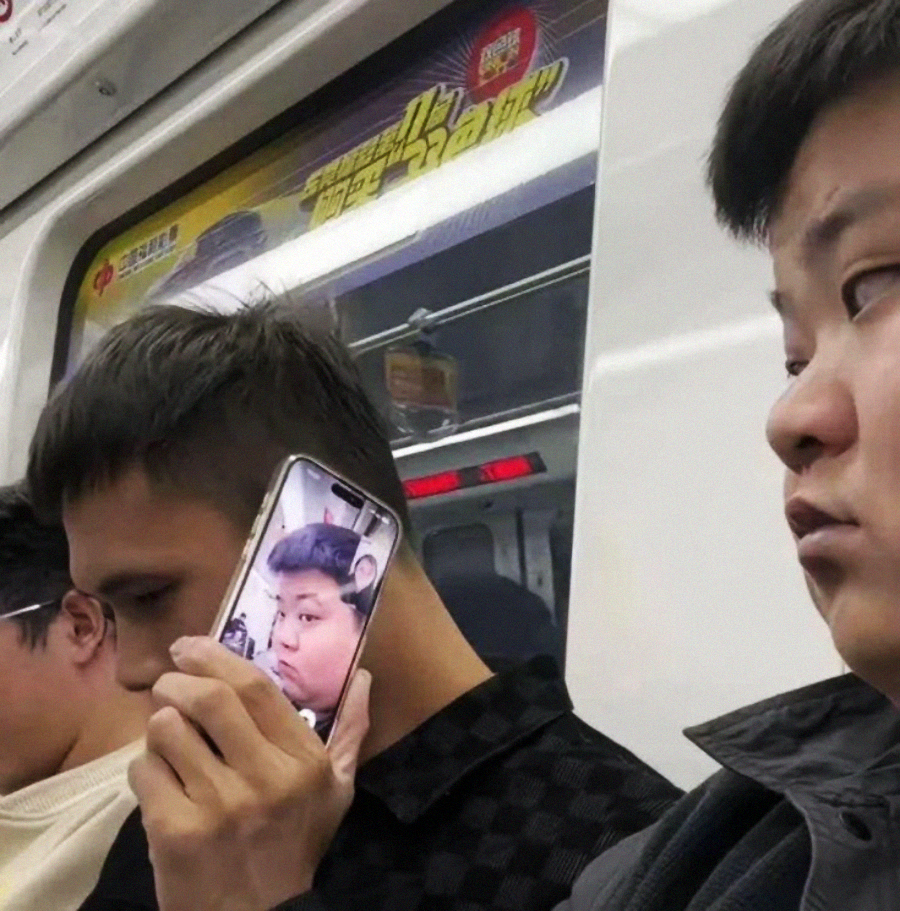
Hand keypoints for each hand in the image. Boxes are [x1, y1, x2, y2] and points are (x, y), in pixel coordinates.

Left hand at [129, 637, 369, 910]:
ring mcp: (219, 806)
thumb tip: (364, 677)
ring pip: (167, 730)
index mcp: (304, 761)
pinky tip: (160, 780)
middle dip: (177, 680)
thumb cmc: (296, 845)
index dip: (215, 657)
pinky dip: (145, 767)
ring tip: (168, 737)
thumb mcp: (336, 791)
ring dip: (160, 725)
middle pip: (208, 699)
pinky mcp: (176, 832)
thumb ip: (350, 731)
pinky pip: (143, 770)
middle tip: (168, 681)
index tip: (191, 647)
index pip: (255, 687)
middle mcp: (265, 778)